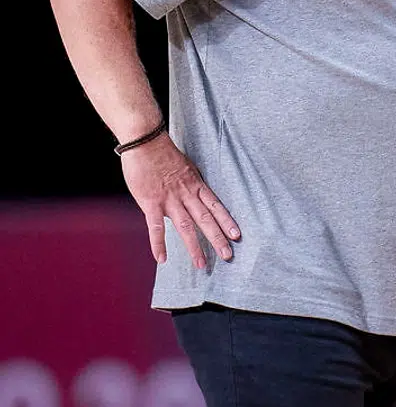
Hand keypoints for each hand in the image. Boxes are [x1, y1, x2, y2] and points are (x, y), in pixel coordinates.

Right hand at [122, 134, 239, 269]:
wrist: (146, 142)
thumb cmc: (163, 153)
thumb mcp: (185, 168)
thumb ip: (189, 184)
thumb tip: (192, 194)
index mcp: (196, 185)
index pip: (216, 206)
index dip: (227, 221)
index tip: (237, 235)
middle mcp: (187, 194)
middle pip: (206, 220)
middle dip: (218, 239)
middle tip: (228, 256)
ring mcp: (170, 199)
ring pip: (186, 227)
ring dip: (194, 247)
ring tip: (201, 265)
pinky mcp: (151, 202)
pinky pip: (156, 227)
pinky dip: (158, 243)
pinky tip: (162, 259)